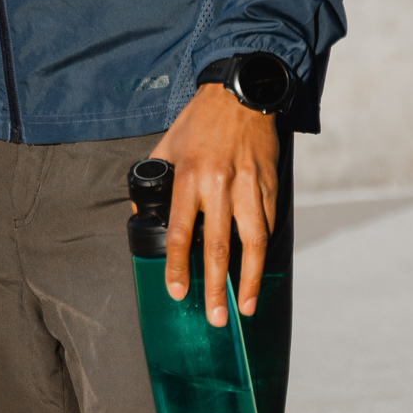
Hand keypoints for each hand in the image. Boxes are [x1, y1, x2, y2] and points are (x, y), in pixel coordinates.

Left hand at [146, 84, 279, 325]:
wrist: (241, 94)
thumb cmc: (199, 122)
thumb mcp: (165, 147)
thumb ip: (152, 182)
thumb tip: (141, 218)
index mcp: (189, 176)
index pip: (180, 232)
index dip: (177, 266)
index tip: (177, 292)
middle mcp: (220, 185)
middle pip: (218, 247)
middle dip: (216, 287)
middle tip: (214, 318)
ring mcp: (249, 186)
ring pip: (252, 242)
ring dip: (249, 280)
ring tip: (246, 308)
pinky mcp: (270, 185)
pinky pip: (268, 225)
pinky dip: (262, 252)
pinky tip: (257, 271)